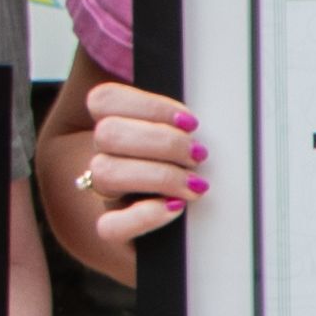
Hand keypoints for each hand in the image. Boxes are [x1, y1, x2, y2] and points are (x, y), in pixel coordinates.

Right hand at [49, 79, 204, 252]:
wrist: (183, 233)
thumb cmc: (192, 171)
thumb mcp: (187, 135)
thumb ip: (183, 113)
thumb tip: (212, 80)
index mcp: (114, 126)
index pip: (104, 99)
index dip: (147, 105)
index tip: (190, 121)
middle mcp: (103, 158)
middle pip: (108, 134)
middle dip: (161, 142)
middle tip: (198, 156)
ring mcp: (105, 197)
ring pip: (106, 172)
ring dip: (158, 174)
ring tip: (195, 185)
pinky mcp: (114, 235)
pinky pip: (110, 226)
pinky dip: (145, 215)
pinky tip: (175, 208)